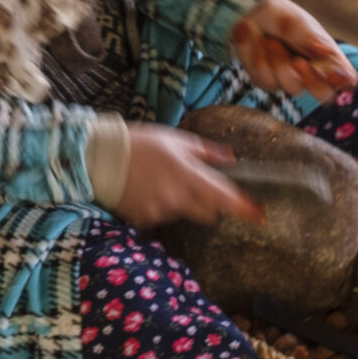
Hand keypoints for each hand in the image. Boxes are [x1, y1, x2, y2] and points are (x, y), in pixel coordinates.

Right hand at [110, 124, 258, 228]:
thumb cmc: (140, 143)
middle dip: (208, 203)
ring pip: (183, 213)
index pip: (224, 197)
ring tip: (159, 182)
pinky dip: (160, 206)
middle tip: (196, 186)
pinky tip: (146, 190)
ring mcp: (160, 211)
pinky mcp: (144, 219)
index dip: (243, 208)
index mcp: (188, 174)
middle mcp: (177, 197)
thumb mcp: (176, 139)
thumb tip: (230, 160)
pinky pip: (162, 217)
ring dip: (180, 202)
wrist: (98, 158)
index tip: (259, 215)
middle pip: (208, 213)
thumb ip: (205, 152)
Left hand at [230, 0, 356, 103]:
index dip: (343, 81)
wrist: (254, 17)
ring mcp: (290, 81)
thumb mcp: (298, 24)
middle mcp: (313, 73)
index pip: (346, 79)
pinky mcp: (268, 82)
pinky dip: (261, 59)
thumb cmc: (284, 18)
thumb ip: (311, 39)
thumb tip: (326, 52)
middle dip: (310, 79)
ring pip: (291, 86)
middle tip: (298, 61)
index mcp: (329, 58)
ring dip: (279, 60)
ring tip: (270, 40)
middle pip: (323, 94)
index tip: (335, 73)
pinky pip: (265, 80)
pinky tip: (260, 44)